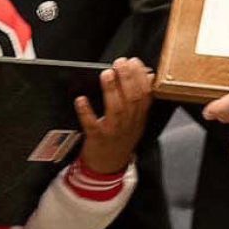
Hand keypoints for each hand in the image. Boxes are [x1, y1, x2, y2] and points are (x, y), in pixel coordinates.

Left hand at [76, 58, 152, 174]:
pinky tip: (81, 99)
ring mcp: (113, 131)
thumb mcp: (136, 120)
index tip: (135, 62)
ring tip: (106, 74)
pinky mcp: (97, 138)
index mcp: (139, 117)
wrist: (108, 166)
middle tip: (120, 62)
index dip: (141, 77)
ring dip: (111, 91)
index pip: (146, 95)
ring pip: (116, 110)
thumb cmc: (120, 138)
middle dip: (128, 79)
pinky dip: (86, 112)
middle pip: (132, 99)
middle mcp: (129, 123)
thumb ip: (141, 100)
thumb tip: (147, 75)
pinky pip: (92, 125)